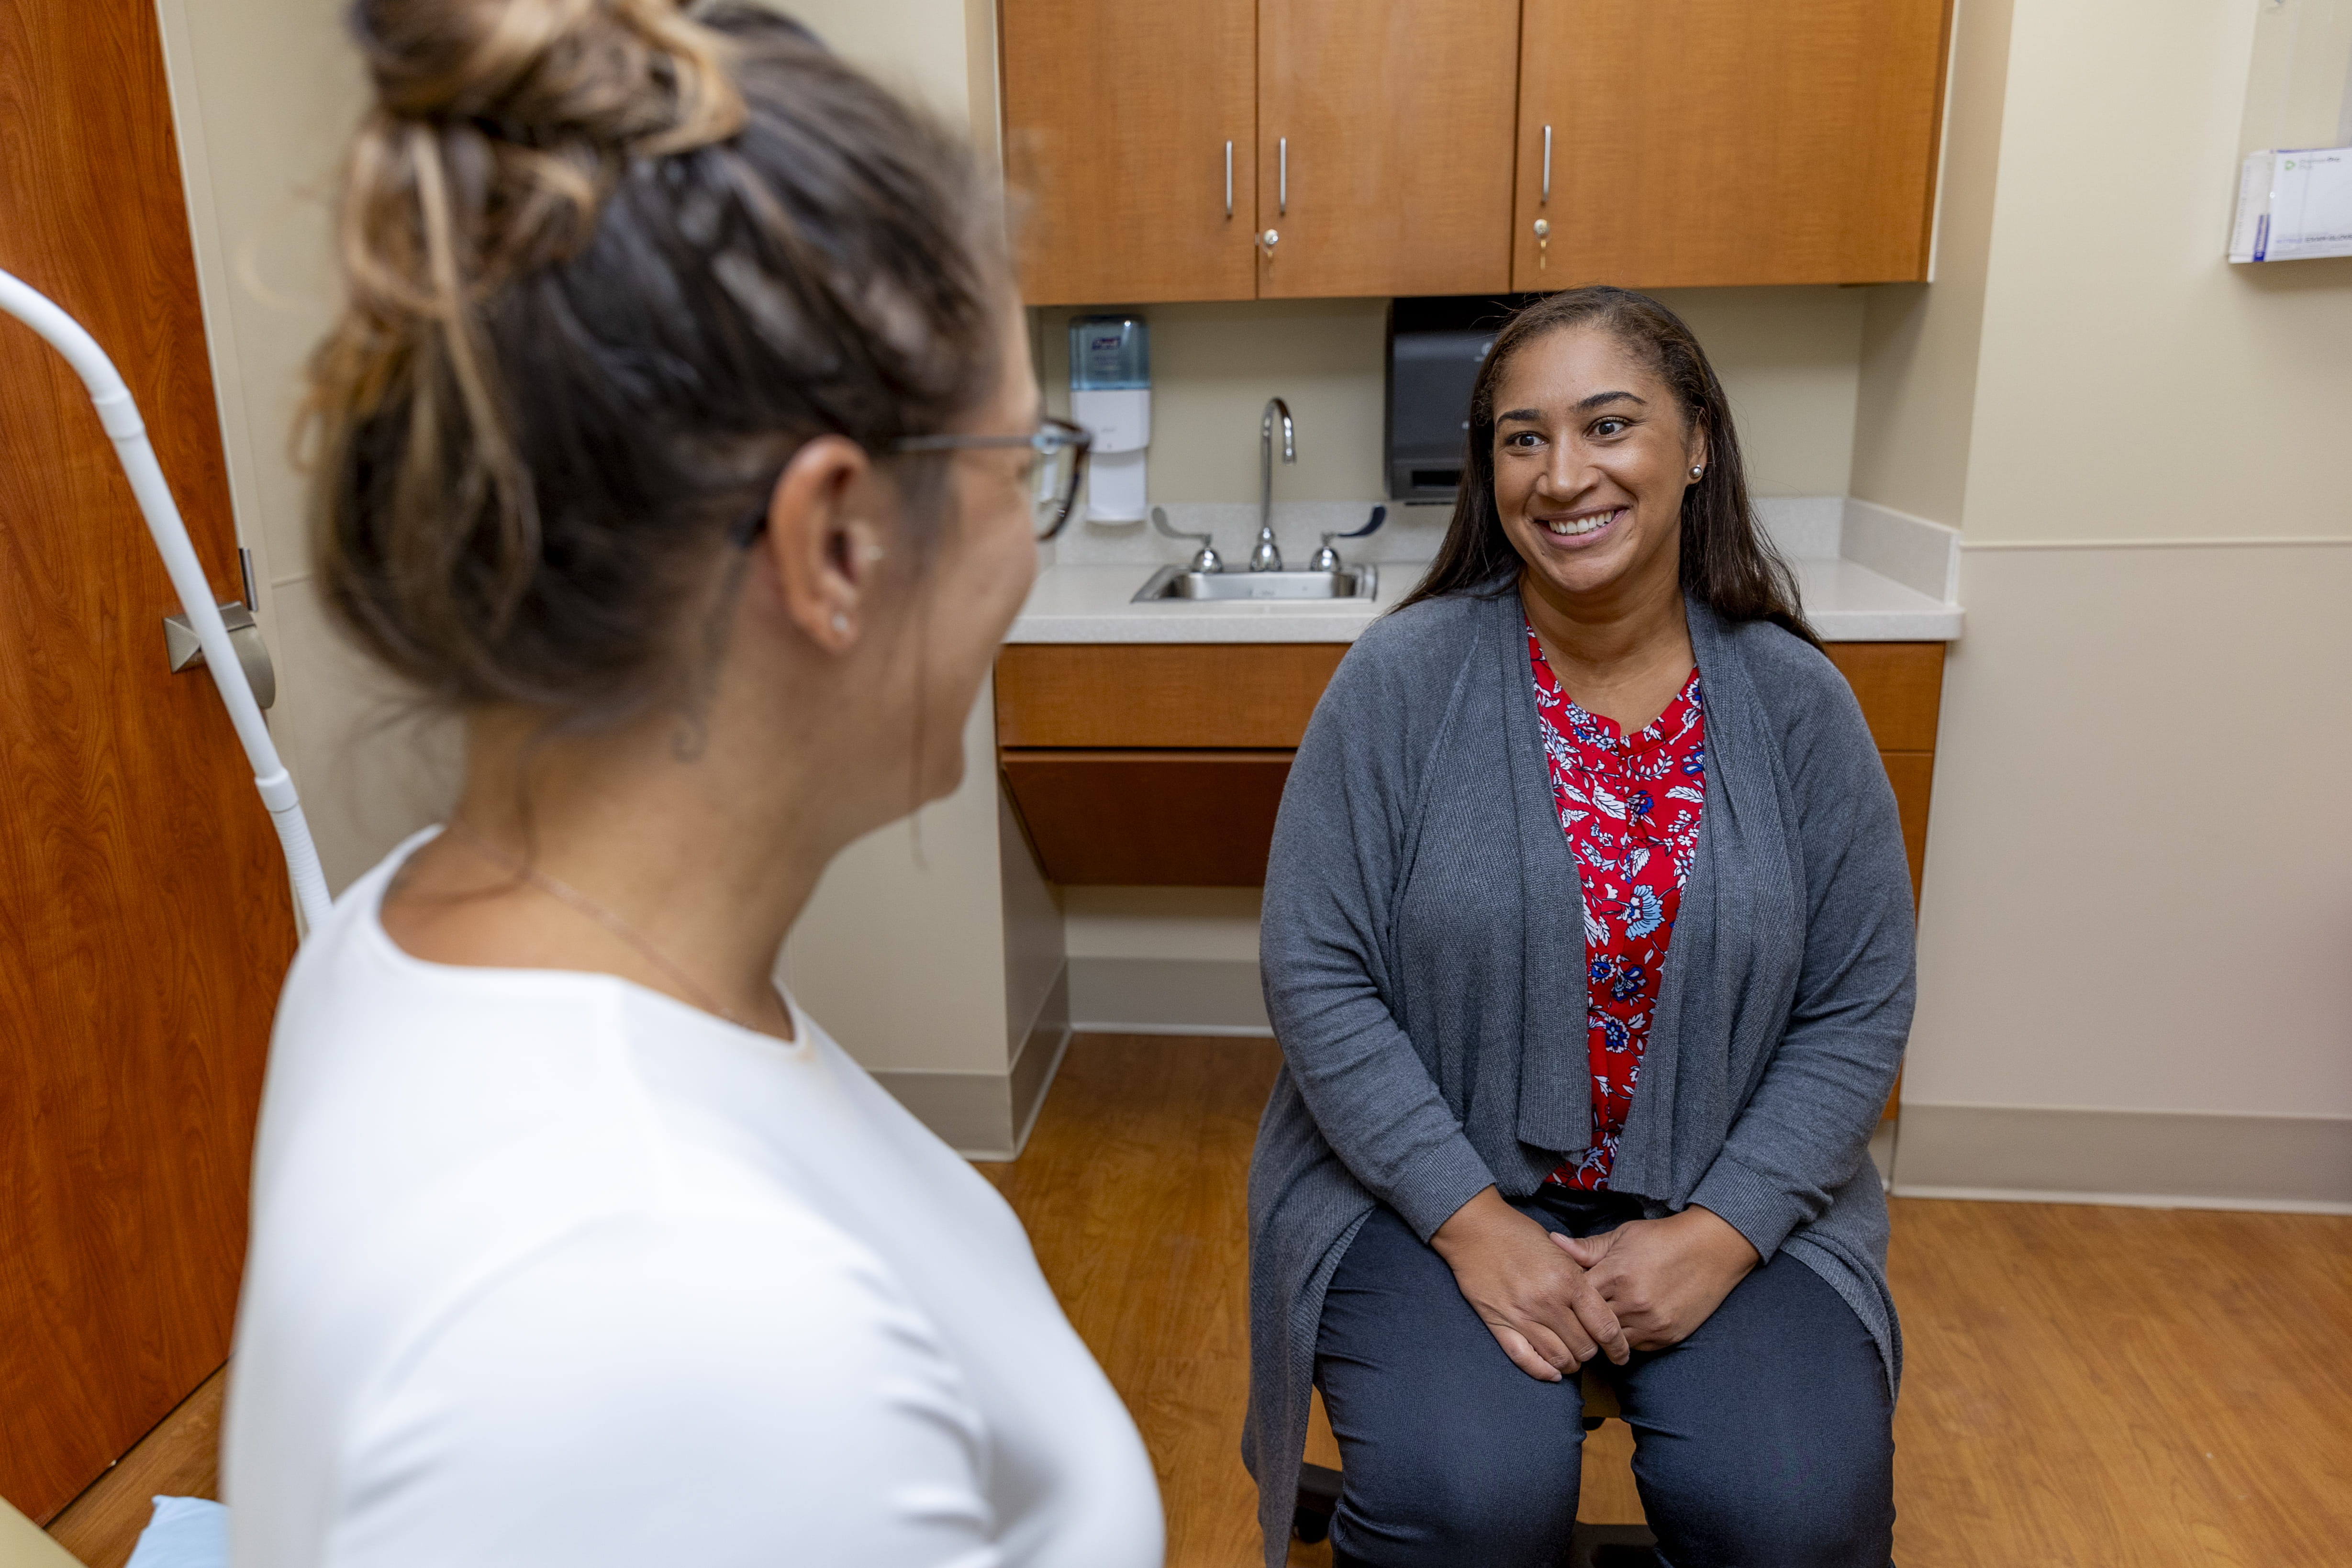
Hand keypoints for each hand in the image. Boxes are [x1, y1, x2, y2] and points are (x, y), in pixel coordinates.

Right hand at [1431, 1187, 1629, 1381]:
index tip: (1621, 1354)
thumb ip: (1580, 1276)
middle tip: (1589, 1346)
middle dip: (1591, 1352)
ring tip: (1571, 1357)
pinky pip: (1525, 1359)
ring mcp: (1522, 1315)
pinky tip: (1552, 1372)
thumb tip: (1599, 1303)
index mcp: (1568, 1280)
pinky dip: (1542, 1371)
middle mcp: (1548, 1302)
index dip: (1618, 1347)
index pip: (1605, 1327)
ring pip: (1559, 1358)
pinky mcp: (1499, 1324)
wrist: (1474, 1228)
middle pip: (1584, 1347)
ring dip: (1570, 1363)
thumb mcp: (1559, 1248)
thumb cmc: (1518, 1233)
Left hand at [1551, 1206, 1759, 1352]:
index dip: (1568, 1299)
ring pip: (1613, 1342)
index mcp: (1616, 1275)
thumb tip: (1553, 1242)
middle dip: (1583, 1322)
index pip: (1577, 1299)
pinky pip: (1638, 1347)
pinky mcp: (1668, 1336)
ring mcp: (1652, 1323)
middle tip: (1576, 1318)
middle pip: (1592, 1325)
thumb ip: (1588, 1247)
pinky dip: (1629, 1339)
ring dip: (1605, 1335)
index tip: (1565, 1297)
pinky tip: (1626, 1326)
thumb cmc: (1663, 1238)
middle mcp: (1633, 1303)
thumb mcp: (1623, 1236)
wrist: (1712, 1249)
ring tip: (1600, 1325)